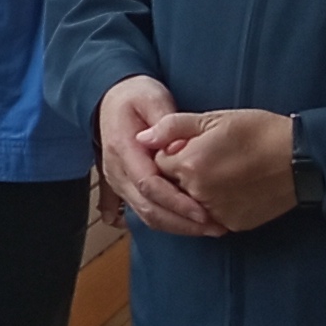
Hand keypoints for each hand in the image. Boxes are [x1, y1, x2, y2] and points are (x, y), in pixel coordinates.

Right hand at [97, 78, 224, 238]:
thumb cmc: (135, 97)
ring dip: (177, 226)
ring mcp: (118, 182)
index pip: (148, 184)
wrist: (110, 100)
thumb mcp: (152, 97)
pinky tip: (191, 224)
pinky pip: (145, 212)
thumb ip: (165, 121)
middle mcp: (116, 170)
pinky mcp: (125, 189)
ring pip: (146, 215)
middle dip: (182, 222)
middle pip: (147, 208)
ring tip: (209, 228)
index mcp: (122, 148)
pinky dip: (169, 222)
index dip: (176, 202)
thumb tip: (175, 147)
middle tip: (215, 227)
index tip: (202, 211)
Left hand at [160, 108, 300, 232]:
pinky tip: (236, 188)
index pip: (159, 163)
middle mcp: (198, 193)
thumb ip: (173, 127)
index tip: (194, 144)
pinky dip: (217, 205)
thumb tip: (141, 138)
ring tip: (226, 172)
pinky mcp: (233, 225)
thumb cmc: (259, 131)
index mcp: (189, 164)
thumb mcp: (215, 118)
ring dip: (199, 191)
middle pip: (173, 186)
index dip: (173, 152)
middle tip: (212, 158)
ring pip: (191, 203)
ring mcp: (215, 213)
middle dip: (183, 173)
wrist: (301, 158)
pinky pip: (212, 217)